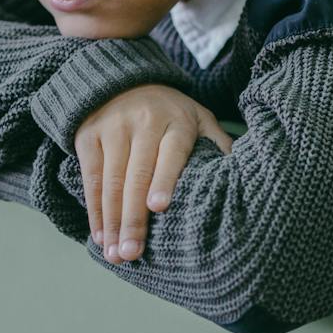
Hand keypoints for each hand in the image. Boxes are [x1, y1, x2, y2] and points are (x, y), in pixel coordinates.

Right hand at [74, 85, 231, 263]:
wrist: (123, 79)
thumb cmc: (171, 112)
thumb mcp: (199, 117)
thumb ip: (217, 143)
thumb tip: (243, 173)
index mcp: (177, 122)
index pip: (171, 153)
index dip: (164, 179)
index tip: (159, 207)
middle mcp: (143, 123)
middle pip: (136, 174)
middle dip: (133, 217)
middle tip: (133, 252)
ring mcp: (113, 129)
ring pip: (111, 181)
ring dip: (111, 221)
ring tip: (115, 254)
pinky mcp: (88, 136)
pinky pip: (91, 178)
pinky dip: (94, 210)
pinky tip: (101, 235)